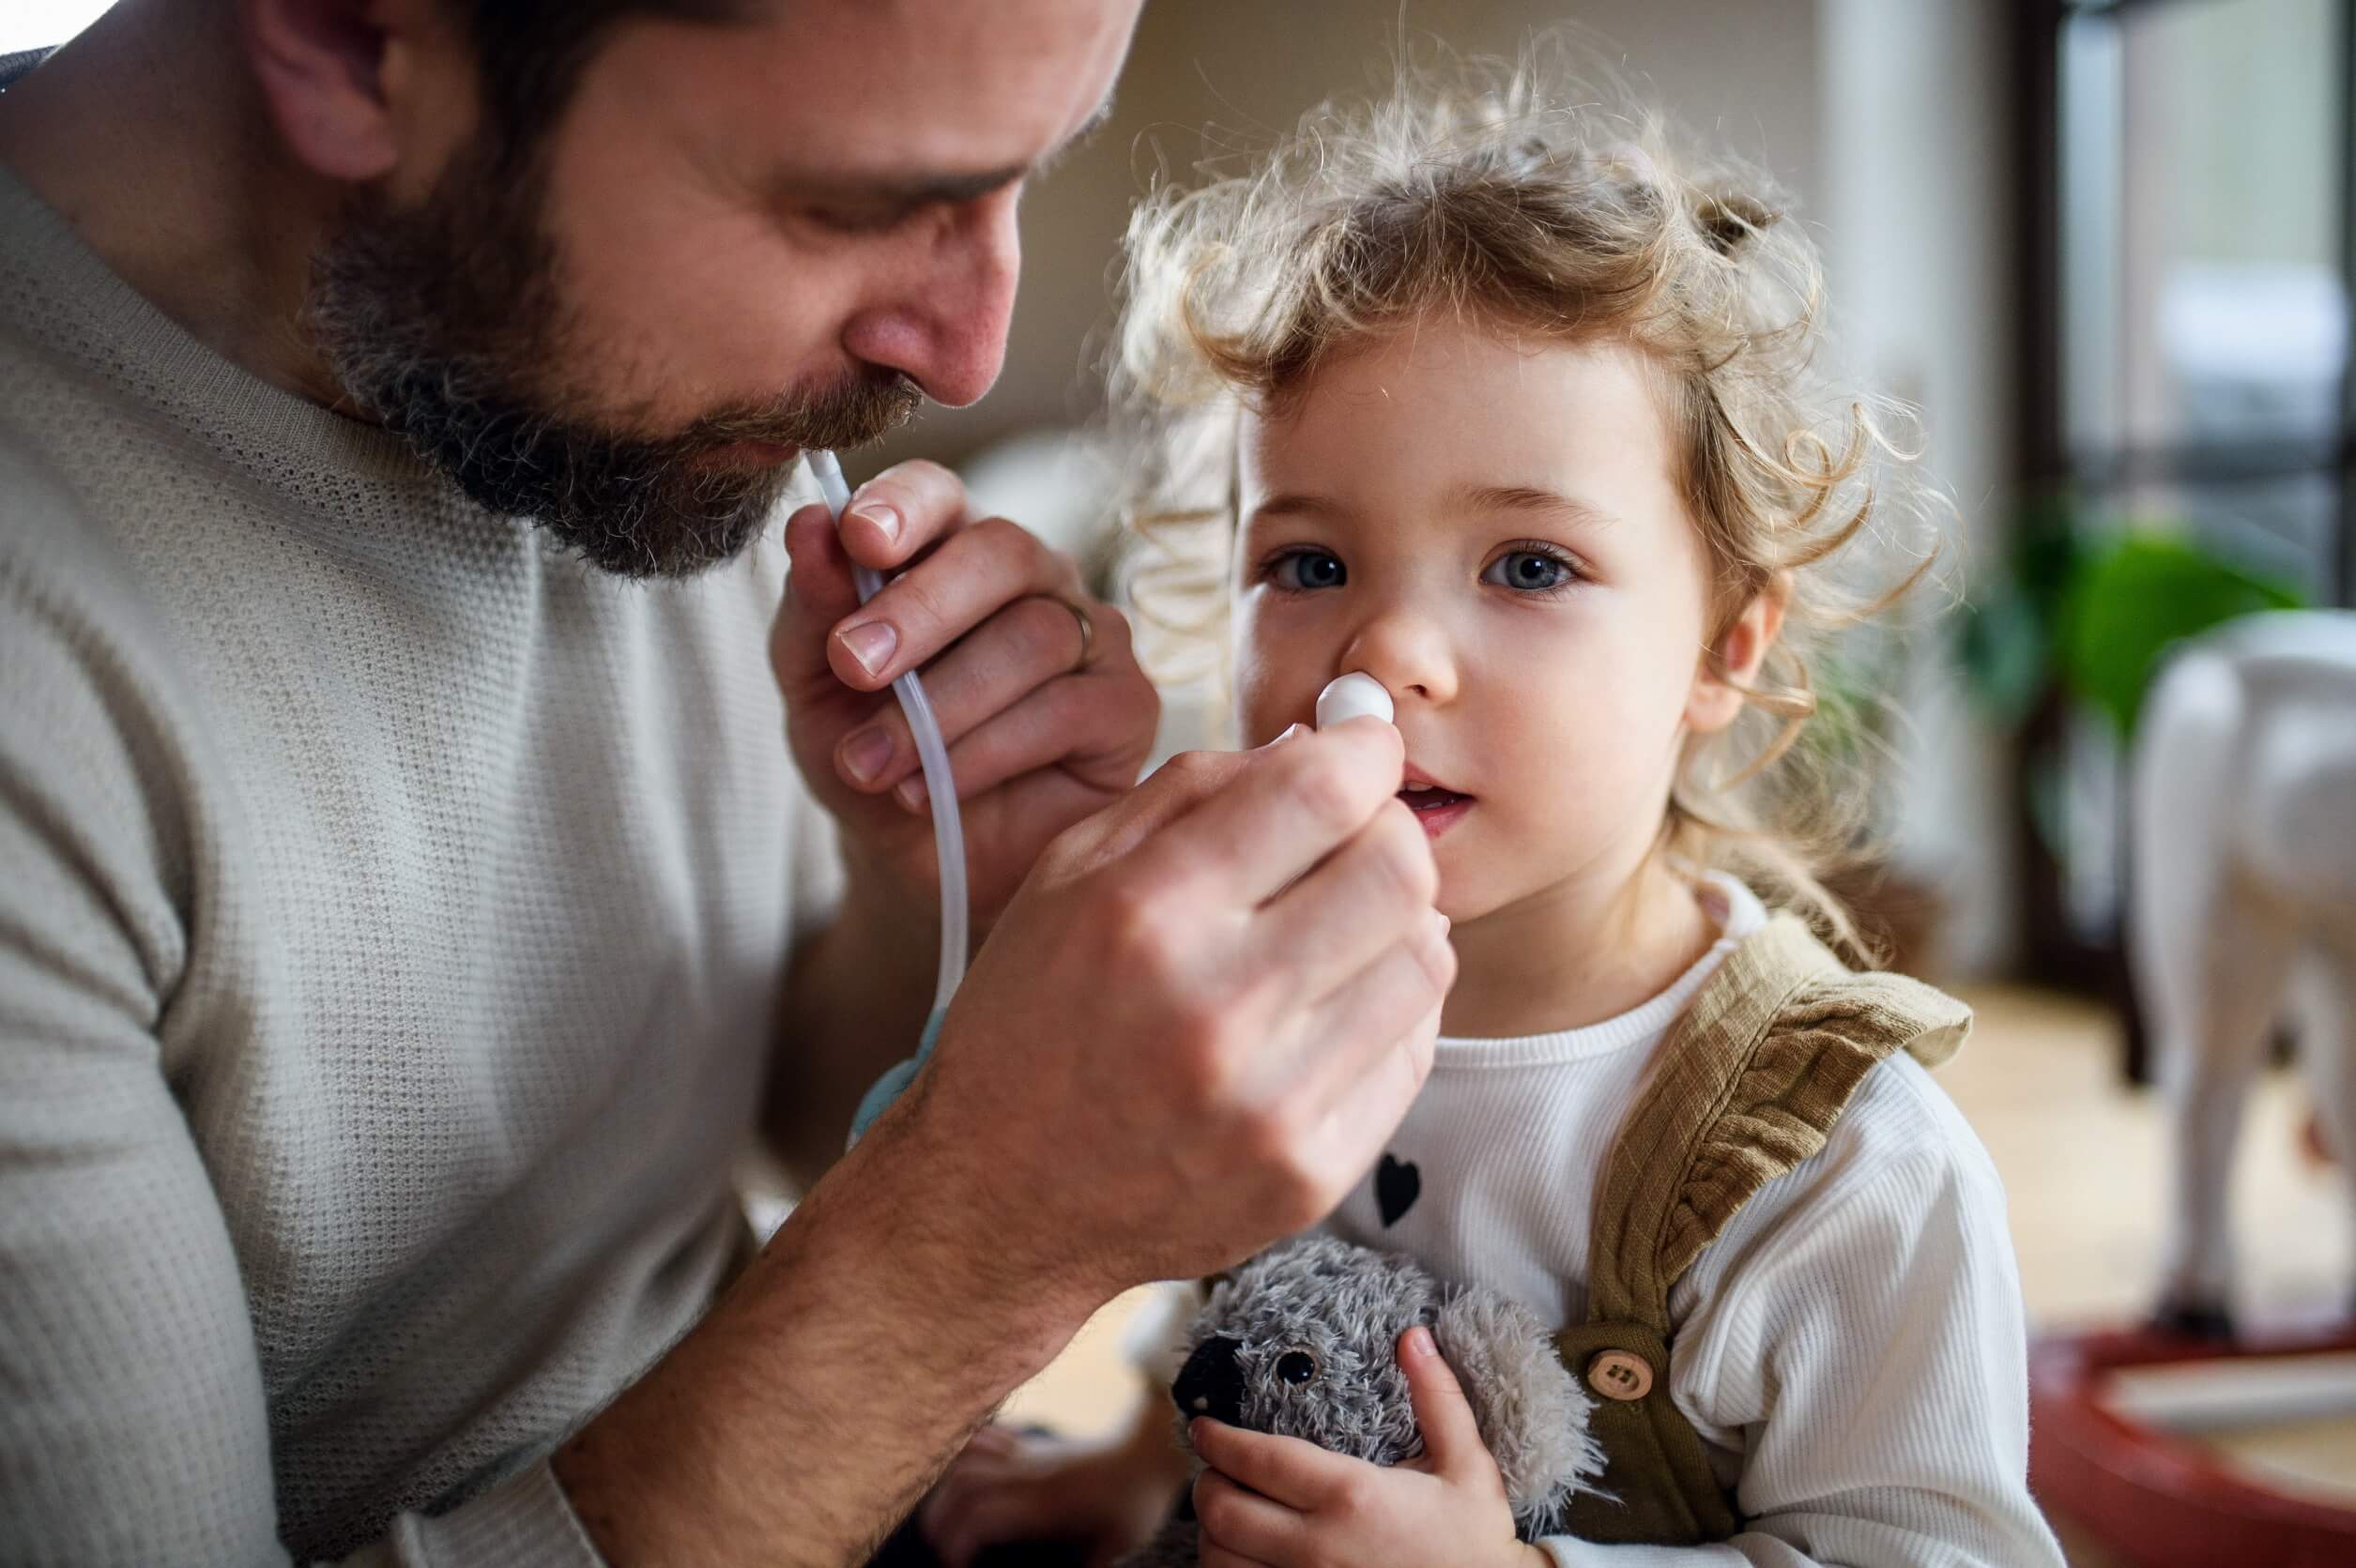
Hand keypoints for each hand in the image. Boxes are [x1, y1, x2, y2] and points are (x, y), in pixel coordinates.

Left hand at [771, 459, 1159, 925]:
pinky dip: (987, 751)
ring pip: (1034, 636)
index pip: (940, 493)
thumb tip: (809, 525)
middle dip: (920, 608)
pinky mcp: (1127, 706)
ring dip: (941, 706)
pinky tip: (930, 790)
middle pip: (1000, 550)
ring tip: (874, 766)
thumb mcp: (815, 689)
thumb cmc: (871, 755)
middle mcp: (1033, 578)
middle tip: (854, 666)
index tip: (858, 537)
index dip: (904, 504)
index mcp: (952, 548)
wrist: (915, 862)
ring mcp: (1092, 636)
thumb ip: (812, 608)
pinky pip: (1068, 709)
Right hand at [866, 718, 1451, 1307]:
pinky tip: (1327, 1009)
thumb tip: (1319, 743)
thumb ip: (1193, 792)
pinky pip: (1412, 1051)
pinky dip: (1386, 1010)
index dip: (1365, 752)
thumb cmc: (1030, 1020)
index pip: (1321, 793)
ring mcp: (1272, 1103)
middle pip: (1398, 870)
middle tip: (1351, 842)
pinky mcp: (1310, 1174)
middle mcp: (1216, 1007)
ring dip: (1397, 924)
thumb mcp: (1068, 875)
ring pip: (1424, 958)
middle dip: (1388, 833)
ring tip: (1337, 930)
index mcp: (1146, 915)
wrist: (996, 1201)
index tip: (1363, 752)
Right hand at [921, 1419, 1188, 1567]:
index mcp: (1045, 1501)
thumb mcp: (1117, 1546)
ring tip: (946, 1520)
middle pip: (961, 1485)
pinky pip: (985, 1439)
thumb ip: (1087, 1566)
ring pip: (966, 1459)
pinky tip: (965, 1481)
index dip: (956, 1543)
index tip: (957, 1566)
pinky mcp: (1032, 1446)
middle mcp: (1028, 1472)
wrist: (1154, 1446)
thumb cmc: (1138, 1501)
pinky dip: (964, 1458)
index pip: (981, 1514)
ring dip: (946, 1489)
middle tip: (943, 1550)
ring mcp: (1028, 1454)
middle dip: (939, 1520)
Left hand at [1188, 1327, 1547, 1567]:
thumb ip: (1439, 1399)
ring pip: (1220, 1558)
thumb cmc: (1474, 1541)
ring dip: (1213, 1531)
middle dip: (1208, 1481)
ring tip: (1228, 1508)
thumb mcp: (1468, 1466)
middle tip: (1216, 1466)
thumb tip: (1414, 1337)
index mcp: (1353, 1496)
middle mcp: (1318, 1546)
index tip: (1203, 1427)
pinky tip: (1242, 1553)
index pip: (1258, 1459)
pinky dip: (1228, 1567)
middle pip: (1222, 1510)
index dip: (1218, 1439)